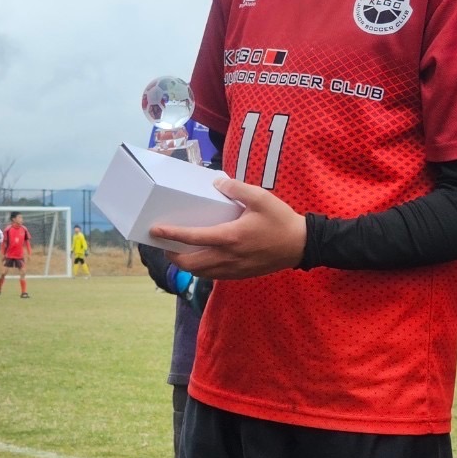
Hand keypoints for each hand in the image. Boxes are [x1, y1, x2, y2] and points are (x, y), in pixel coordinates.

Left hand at [152, 178, 306, 279]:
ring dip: (186, 264)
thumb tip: (217, 182)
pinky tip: (202, 258)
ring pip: (200, 273)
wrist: (301, 245)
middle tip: (166, 244)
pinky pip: (213, 276)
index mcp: (231, 236)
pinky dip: (201, 269)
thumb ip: (237, 188)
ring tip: (180, 252)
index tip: (156, 230)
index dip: (172, 234)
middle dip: (173, 256)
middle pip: (190, 263)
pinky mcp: (240, 274)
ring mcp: (234, 269)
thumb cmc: (281, 220)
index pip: (193, 238)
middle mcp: (228, 256)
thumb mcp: (261, 197)